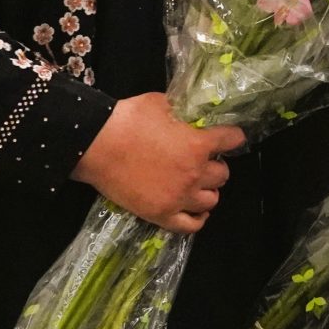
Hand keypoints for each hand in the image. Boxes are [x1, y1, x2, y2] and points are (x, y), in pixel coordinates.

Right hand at [73, 93, 241, 233]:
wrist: (95, 144)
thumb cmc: (127, 120)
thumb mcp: (160, 103)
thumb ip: (181, 110)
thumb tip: (188, 111)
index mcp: (199, 144)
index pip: (233, 141)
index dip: (231, 137)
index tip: (227, 137)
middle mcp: (195, 173)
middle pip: (223, 175)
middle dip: (215, 166)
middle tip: (202, 162)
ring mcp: (179, 197)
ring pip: (211, 200)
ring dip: (207, 191)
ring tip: (197, 185)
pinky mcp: (161, 214)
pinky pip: (191, 225)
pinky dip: (198, 219)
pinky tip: (196, 211)